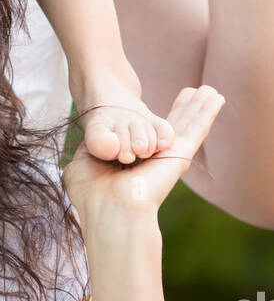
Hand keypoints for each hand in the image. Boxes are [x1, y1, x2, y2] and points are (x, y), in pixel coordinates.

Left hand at [63, 85, 223, 221]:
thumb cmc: (91, 194)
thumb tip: (94, 145)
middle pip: (173, 126)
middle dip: (186, 108)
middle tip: (199, 91)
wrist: (110, 211)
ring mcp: (168, 156)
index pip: (146, 133)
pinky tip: (216, 98)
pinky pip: (196, 128)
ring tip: (211, 89)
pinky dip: (207, 112)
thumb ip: (91, 150)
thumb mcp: (83, 163)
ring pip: (188, 125)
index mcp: (131, 160)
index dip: (153, 119)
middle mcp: (153, 158)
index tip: (155, 108)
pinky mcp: (179, 155)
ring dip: (200, 106)